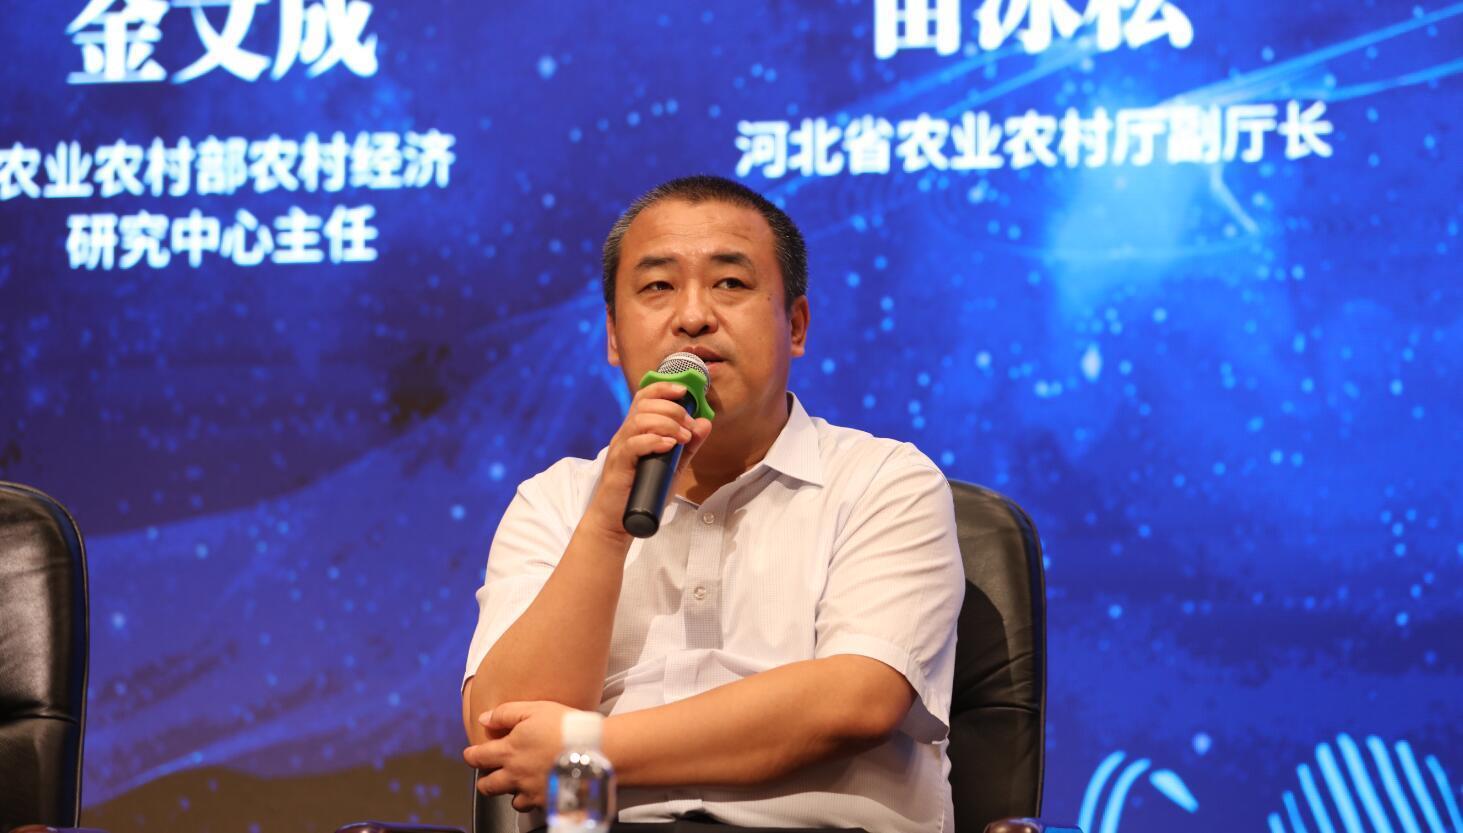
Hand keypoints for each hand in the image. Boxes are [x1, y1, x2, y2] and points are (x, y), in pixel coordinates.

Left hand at [463, 700, 574, 810]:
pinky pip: (533, 807)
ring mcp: (531, 791)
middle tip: (489, 775)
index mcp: (510, 751)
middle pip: (488, 786)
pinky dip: (532, 800)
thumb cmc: (567, 727)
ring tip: (519, 783)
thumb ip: (506, 713)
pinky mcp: (547, 802)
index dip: (471, 756)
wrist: (596, 750)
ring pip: (511, 800)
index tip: (470, 755)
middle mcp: (516, 775)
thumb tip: (484, 719)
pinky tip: (540, 790)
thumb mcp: (535, 709)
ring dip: (511, 791)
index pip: (478, 758)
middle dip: (484, 781)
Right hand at [583, 381, 712, 538]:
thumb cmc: (643, 491)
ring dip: (667, 424)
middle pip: (645, 404)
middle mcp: (625, 434)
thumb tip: (705, 423)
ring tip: (683, 438)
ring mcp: (620, 449)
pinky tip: (669, 446)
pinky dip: (653, 441)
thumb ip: (688, 446)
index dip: (664, 387)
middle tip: (689, 428)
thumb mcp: (672, 465)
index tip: (684, 392)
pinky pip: (633, 445)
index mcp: (636, 430)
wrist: (618, 520)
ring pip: (639, 421)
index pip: (645, 397)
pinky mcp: (619, 465)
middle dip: (673, 410)